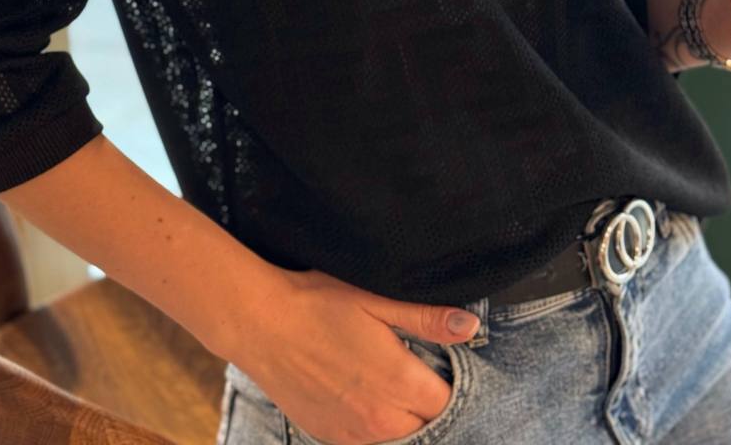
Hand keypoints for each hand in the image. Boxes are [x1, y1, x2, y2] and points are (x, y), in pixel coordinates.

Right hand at [223, 265, 478, 444]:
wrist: (260, 324)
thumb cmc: (318, 303)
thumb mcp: (375, 300)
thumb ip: (426, 318)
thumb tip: (470, 326)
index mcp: (398, 382)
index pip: (448, 402)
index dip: (452, 384)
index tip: (443, 365)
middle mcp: (380, 419)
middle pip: (427, 425)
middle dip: (429, 404)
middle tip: (418, 371)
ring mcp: (353, 434)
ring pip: (398, 438)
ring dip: (404, 419)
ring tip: (392, 385)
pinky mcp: (330, 436)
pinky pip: (368, 443)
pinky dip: (375, 428)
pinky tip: (366, 398)